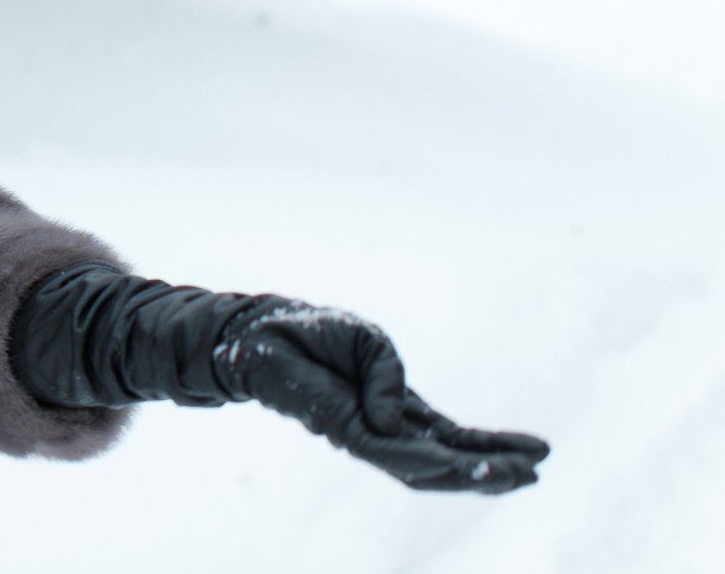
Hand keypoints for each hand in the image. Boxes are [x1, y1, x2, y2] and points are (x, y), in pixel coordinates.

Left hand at [218, 303, 548, 492]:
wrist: (263, 330)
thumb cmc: (315, 334)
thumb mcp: (370, 341)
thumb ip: (390, 377)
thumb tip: (391, 421)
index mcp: (402, 410)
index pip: (456, 438)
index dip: (497, 447)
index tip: (542, 452)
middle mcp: (388, 430)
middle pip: (448, 461)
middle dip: (492, 471)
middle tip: (537, 475)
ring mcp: (365, 434)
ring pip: (422, 467)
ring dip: (464, 474)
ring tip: (508, 476)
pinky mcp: (337, 428)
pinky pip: (382, 450)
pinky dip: (416, 458)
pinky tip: (447, 463)